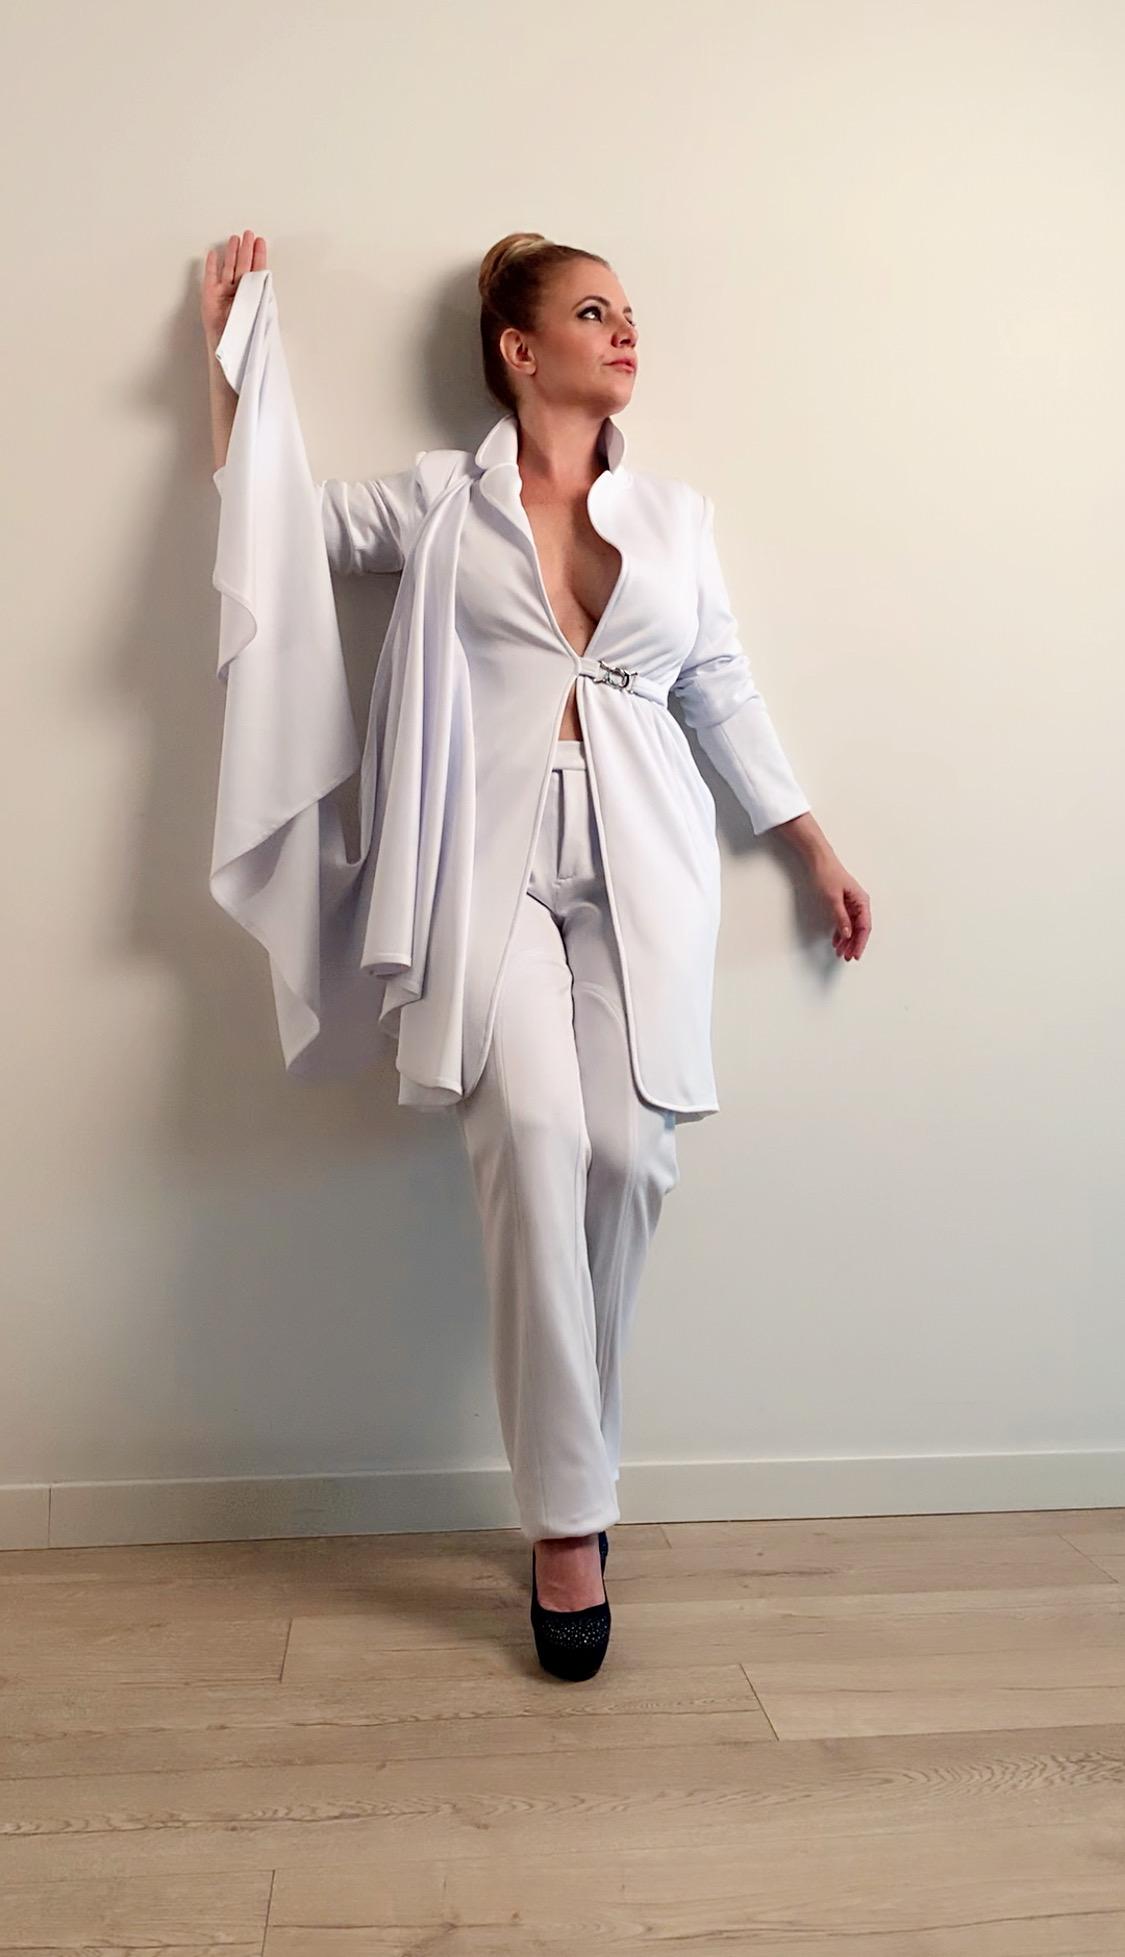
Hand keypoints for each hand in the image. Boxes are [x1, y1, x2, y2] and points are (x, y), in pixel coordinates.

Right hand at [201, 230, 267, 348]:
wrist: (229, 348)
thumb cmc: (245, 335)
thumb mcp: (260, 312)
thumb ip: (263, 294)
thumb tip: (267, 276)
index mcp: (252, 296)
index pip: (257, 271)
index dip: (259, 256)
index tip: (261, 242)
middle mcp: (238, 292)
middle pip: (243, 266)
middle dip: (246, 249)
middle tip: (249, 234)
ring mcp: (223, 293)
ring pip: (228, 267)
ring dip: (231, 253)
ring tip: (235, 239)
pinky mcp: (209, 296)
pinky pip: (210, 276)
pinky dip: (211, 265)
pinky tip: (214, 254)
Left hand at [809, 851, 870, 960]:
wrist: (818, 860)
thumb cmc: (827, 874)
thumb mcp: (833, 898)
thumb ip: (841, 917)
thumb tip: (848, 933)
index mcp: (862, 901)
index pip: (864, 927)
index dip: (860, 942)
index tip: (855, 954)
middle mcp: (859, 903)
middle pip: (860, 929)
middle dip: (853, 944)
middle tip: (846, 957)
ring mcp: (851, 904)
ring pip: (852, 927)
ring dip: (847, 940)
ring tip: (840, 952)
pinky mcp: (843, 903)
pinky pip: (845, 922)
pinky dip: (840, 932)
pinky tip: (836, 941)